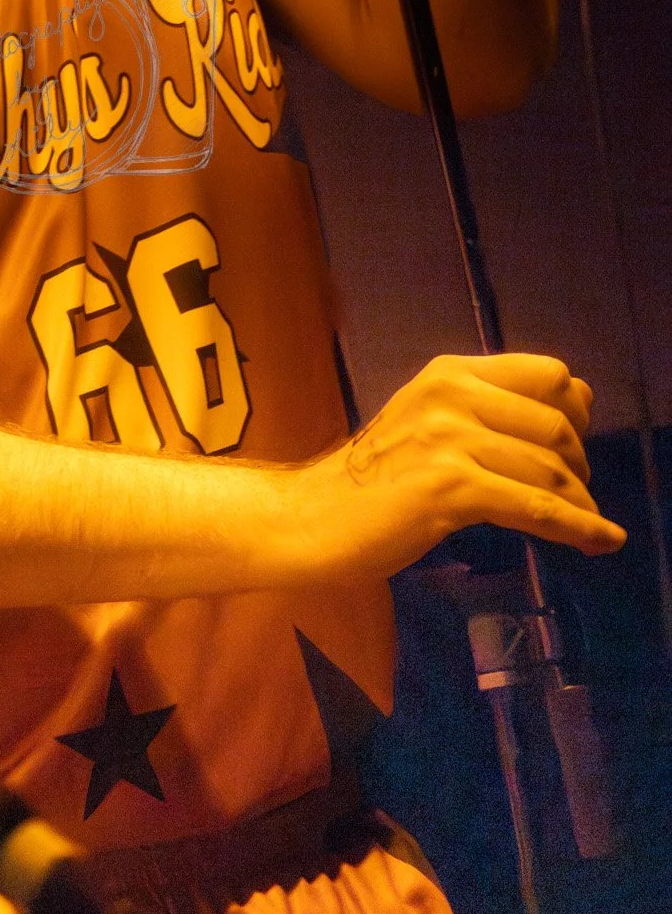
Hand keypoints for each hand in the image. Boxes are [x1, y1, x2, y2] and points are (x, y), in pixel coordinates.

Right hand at [285, 353, 625, 582]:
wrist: (313, 516)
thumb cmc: (372, 479)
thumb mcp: (427, 422)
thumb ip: (485, 410)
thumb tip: (572, 409)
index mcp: (449, 373)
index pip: (548, 374)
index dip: (577, 411)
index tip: (578, 444)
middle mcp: (451, 394)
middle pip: (556, 424)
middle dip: (580, 465)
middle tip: (576, 495)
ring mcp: (449, 438)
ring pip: (549, 469)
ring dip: (582, 504)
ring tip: (591, 526)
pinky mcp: (450, 486)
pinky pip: (536, 507)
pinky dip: (579, 527)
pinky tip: (602, 541)